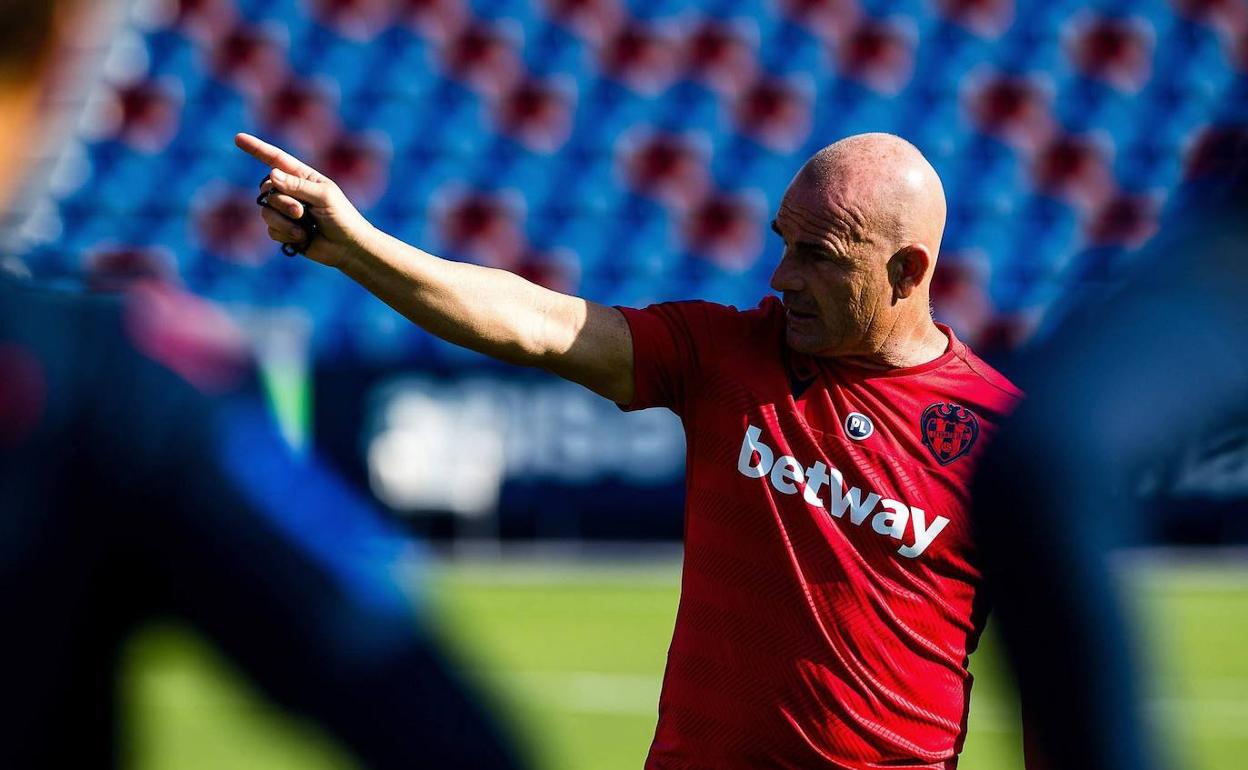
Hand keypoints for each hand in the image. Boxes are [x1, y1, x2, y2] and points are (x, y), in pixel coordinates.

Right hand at [234, 133, 377, 268]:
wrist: (347, 247)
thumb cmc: (342, 217)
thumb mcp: (323, 196)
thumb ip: (297, 185)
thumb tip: (271, 174)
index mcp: (303, 177)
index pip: (276, 160)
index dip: (257, 149)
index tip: (239, 138)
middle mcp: (291, 192)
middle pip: (267, 189)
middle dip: (282, 202)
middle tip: (300, 212)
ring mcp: (286, 212)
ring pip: (266, 211)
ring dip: (284, 221)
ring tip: (304, 228)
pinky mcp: (284, 230)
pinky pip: (271, 230)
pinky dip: (286, 234)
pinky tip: (303, 238)